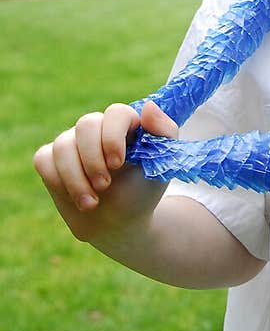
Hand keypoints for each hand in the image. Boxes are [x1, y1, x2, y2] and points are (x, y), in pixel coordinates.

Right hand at [33, 100, 177, 241]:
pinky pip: (44, 159)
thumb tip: (149, 106)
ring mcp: (72, 143)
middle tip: (104, 185)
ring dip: (76, 179)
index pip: (116, 113)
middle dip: (92, 159)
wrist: (119, 224)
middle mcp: (97, 129)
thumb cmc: (142, 191)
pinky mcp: (51, 160)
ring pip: (63, 145)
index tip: (117, 164)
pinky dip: (58, 181)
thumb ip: (164, 132)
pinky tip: (76, 198)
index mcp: (125, 125)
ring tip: (92, 203)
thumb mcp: (162, 165)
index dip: (113, 136)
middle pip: (86, 124)